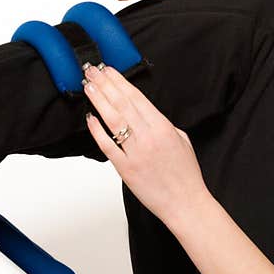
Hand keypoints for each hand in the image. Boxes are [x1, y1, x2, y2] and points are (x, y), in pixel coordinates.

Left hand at [80, 62, 209, 226]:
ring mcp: (135, 152)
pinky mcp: (125, 169)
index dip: (120, 82)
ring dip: (98, 100)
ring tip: (88, 86)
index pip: (136, 98)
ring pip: (112, 120)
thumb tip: (146, 115)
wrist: (186, 203)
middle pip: (122, 104)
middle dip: (105, 84)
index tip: (109, 70)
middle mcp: (148, 137)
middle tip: (91, 71)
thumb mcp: (182, 141)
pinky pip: (107, 145)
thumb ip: (164, 125)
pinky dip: (97, 130)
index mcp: (164, 128)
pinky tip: (90, 118)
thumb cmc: (186, 175)